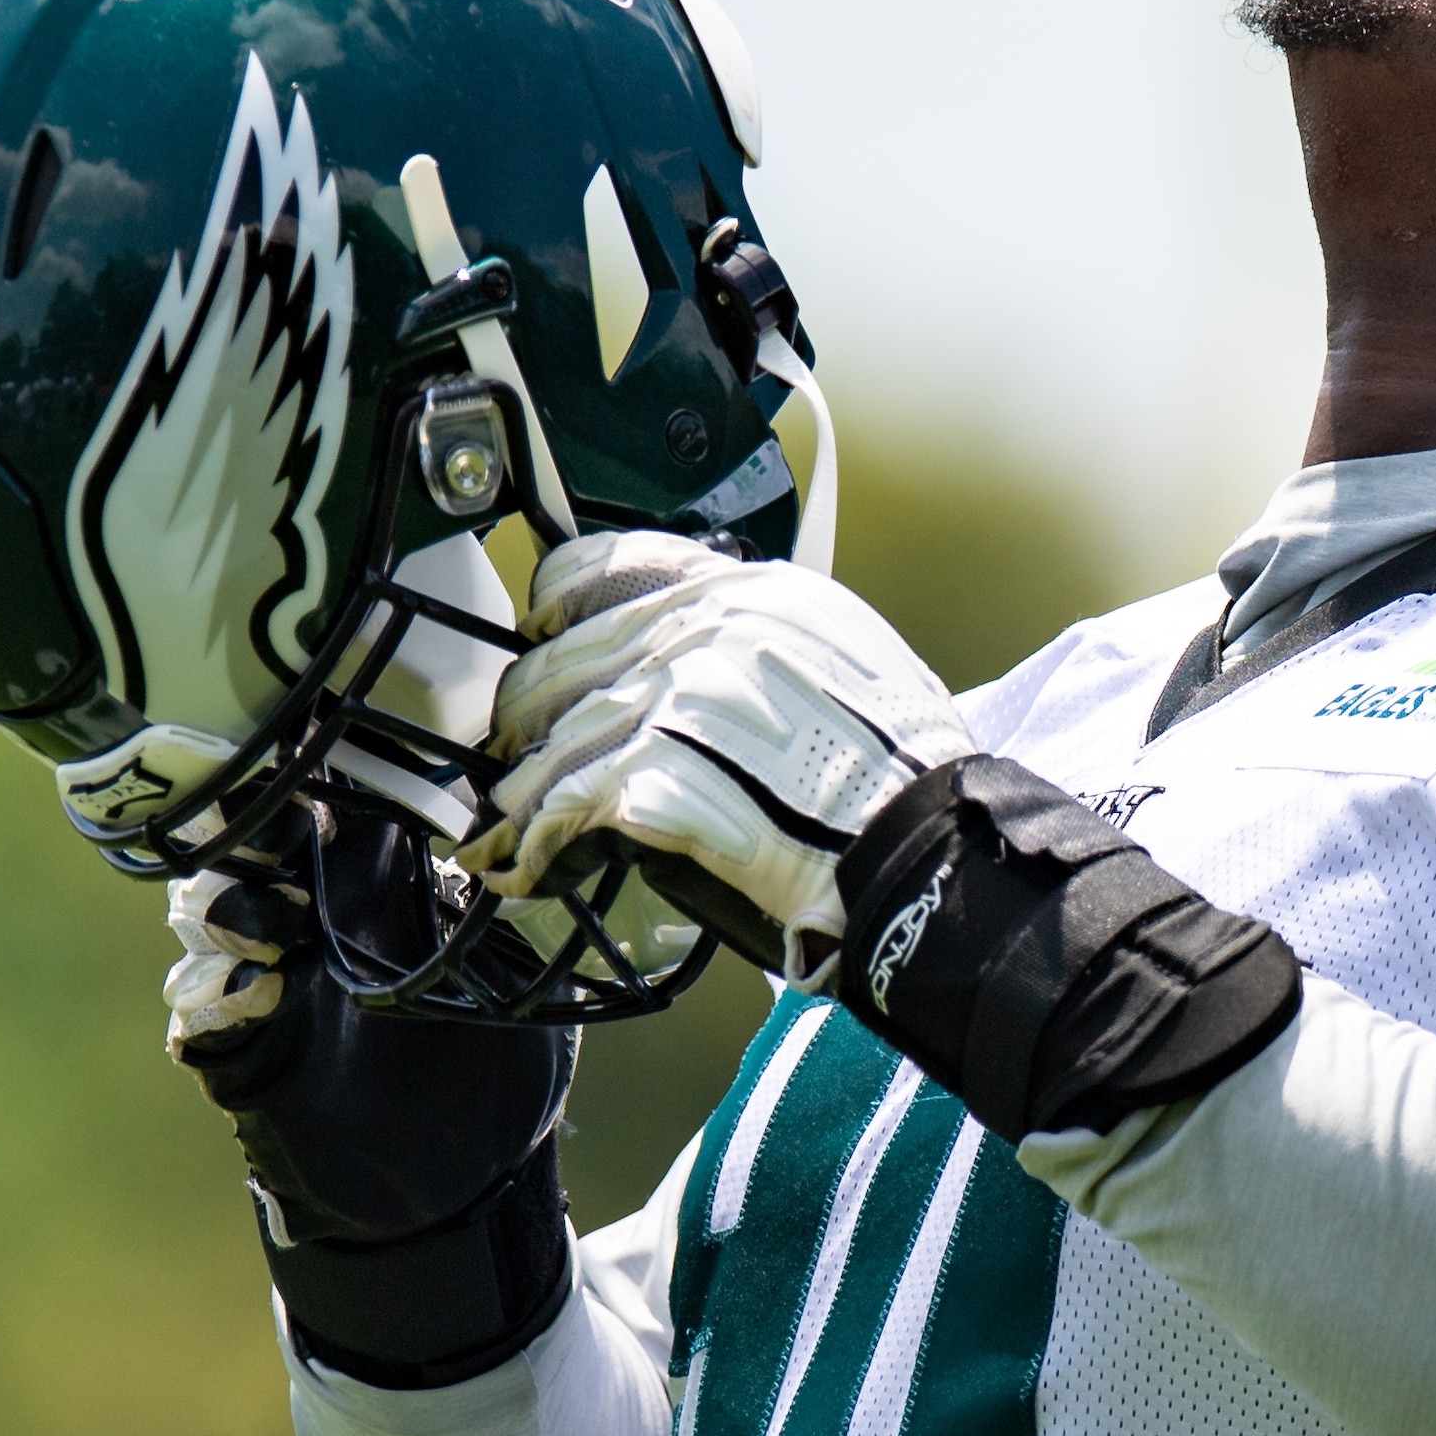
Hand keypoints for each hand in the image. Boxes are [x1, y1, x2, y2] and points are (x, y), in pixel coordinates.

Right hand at [160, 815, 575, 1379]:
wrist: (463, 1192)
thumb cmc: (499, 1078)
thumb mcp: (526, 988)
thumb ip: (509, 922)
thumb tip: (525, 845)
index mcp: (378, 896)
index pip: (323, 812)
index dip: (308, 782)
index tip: (318, 769)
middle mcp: (311, 928)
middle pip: (244, 847)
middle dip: (248, 831)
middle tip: (278, 834)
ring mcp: (269, 987)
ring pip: (203, 917)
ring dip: (228, 908)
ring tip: (277, 922)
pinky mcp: (243, 1057)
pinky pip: (198, 1013)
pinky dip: (214, 994)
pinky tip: (260, 990)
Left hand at [466, 534, 971, 971]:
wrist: (920, 845)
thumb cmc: (901, 771)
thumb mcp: (842, 653)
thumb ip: (753, 637)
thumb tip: (691, 657)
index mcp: (744, 592)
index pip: (603, 567)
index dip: (555, 612)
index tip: (540, 637)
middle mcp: (699, 633)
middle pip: (560, 661)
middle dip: (530, 718)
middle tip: (519, 755)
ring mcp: (670, 701)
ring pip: (550, 742)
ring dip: (525, 794)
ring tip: (514, 829)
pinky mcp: (650, 777)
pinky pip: (558, 809)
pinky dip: (535, 845)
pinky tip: (527, 867)